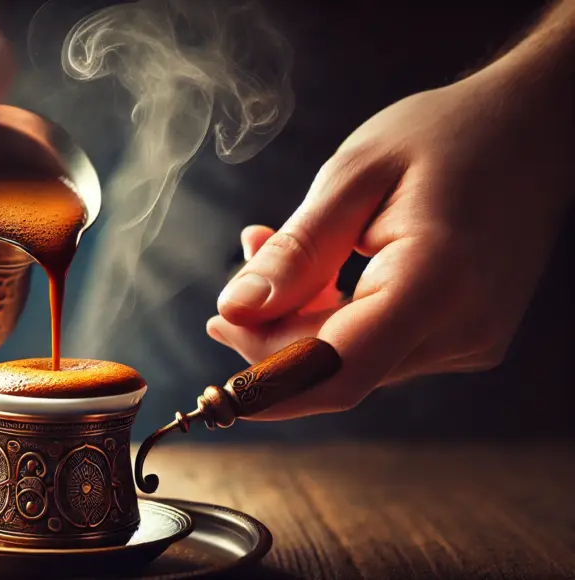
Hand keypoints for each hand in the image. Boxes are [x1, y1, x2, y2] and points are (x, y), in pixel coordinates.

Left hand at [207, 31, 574, 419]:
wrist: (534, 127)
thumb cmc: (447, 135)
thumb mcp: (355, 175)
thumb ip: (296, 252)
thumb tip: (236, 310)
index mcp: (436, 283)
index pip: (336, 369)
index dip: (264, 374)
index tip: (218, 330)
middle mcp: (462, 328)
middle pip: (336, 368)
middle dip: (270, 336)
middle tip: (232, 285)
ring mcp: (470, 339)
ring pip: (353, 359)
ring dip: (299, 321)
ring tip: (269, 253)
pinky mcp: (465, 336)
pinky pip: (380, 343)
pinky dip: (335, 317)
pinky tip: (316, 273)